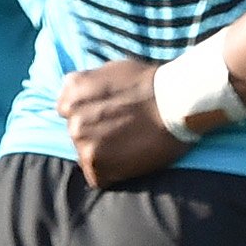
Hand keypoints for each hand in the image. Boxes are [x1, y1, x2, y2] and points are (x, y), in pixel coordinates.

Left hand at [57, 58, 191, 186]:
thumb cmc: (154, 84)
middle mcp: (71, 118)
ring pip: (86, 154)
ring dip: (105, 153)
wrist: (179, 103)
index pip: (67, 110)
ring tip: (131, 145)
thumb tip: (80, 93)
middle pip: (77, 133)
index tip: (109, 114)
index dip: (89, 113)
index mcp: (72, 92)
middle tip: (124, 131)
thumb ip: (90, 83)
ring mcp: (82, 142)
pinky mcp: (95, 165)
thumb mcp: (113, 69)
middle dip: (96, 133)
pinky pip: (98, 176)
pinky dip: (113, 172)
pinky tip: (132, 159)